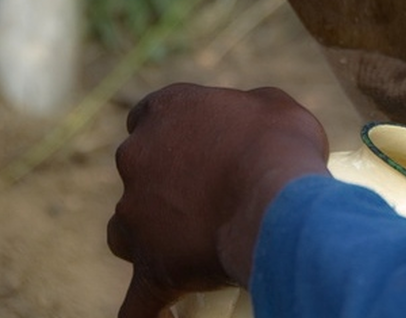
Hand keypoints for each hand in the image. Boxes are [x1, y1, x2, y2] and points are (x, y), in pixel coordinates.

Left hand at [107, 84, 330, 316]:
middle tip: (206, 198)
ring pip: (125, 230)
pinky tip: (151, 316)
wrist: (278, 201)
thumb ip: (249, 110)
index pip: (149, 116)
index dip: (171, 133)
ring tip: (184, 250)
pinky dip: (144, 311)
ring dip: (146, 237)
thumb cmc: (280, 146)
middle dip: (162, 185)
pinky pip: (137, 300)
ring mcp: (136, 215)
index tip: (195, 146)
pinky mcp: (150, 266)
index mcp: (166, 111)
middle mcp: (137, 156)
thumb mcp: (274, 107)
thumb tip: (251, 127)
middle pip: (137, 172)